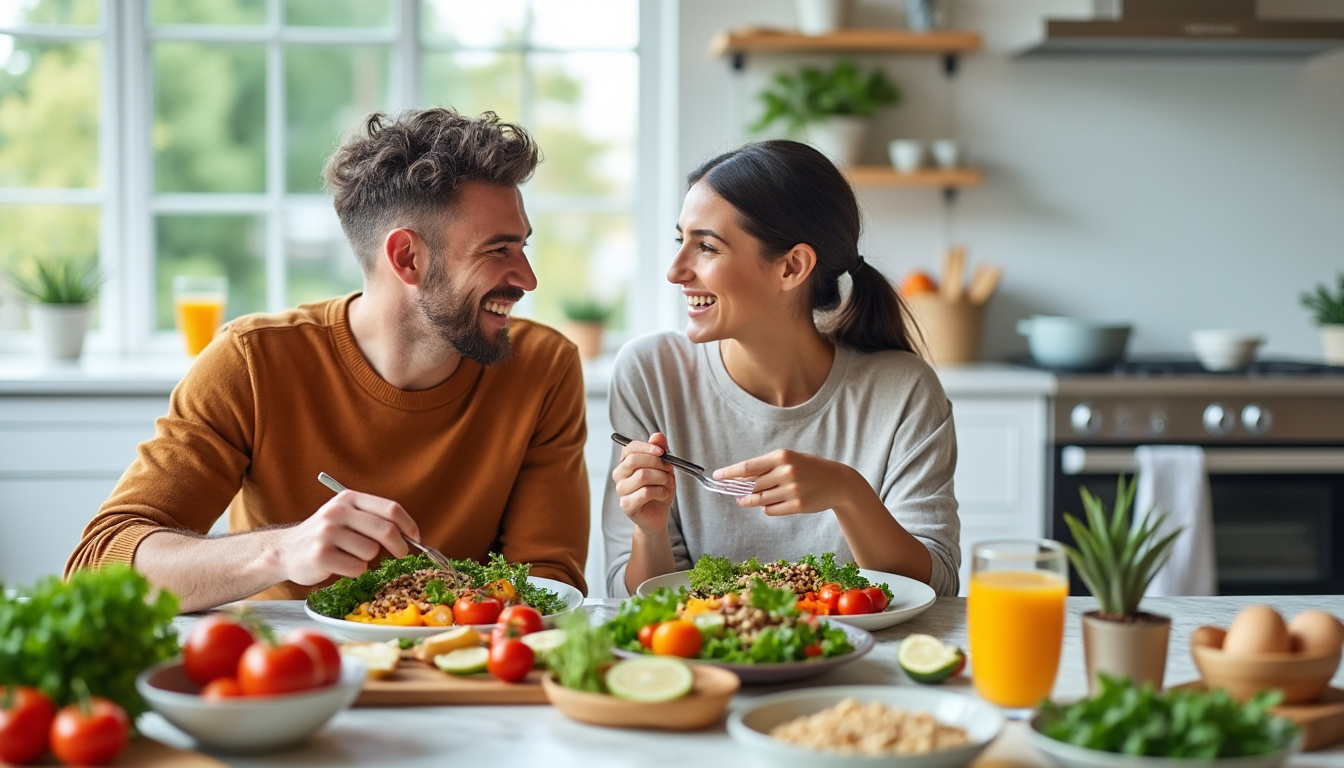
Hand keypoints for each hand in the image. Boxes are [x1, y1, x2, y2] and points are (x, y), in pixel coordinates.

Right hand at [277, 490, 418, 584]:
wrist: (285, 551)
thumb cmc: (326, 536)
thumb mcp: (347, 516)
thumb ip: (374, 519)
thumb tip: (411, 535)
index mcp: (348, 498)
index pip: (390, 508)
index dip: (408, 525)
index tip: (416, 538)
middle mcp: (337, 512)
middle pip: (385, 530)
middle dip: (400, 546)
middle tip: (401, 554)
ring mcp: (327, 533)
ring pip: (371, 552)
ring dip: (368, 559)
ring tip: (351, 556)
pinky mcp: (320, 556)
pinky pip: (357, 568)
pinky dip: (355, 571)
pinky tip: (341, 566)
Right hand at [611, 432, 676, 534]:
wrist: (659, 515)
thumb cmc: (659, 489)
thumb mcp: (664, 468)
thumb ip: (660, 451)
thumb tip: (657, 435)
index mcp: (626, 462)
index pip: (630, 447)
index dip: (647, 447)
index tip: (662, 452)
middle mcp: (619, 474)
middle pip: (634, 460)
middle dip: (656, 463)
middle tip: (667, 470)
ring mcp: (621, 490)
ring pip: (642, 476)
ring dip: (661, 478)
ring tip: (666, 484)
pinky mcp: (626, 504)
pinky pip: (646, 492)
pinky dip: (661, 492)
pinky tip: (663, 495)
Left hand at [715, 449, 866, 516]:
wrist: (838, 482)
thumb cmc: (810, 468)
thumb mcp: (790, 460)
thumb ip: (768, 468)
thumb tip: (741, 480)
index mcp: (782, 456)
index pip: (748, 467)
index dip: (729, 473)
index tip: (717, 476)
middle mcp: (786, 472)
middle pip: (752, 486)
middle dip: (740, 491)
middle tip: (734, 494)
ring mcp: (792, 490)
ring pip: (760, 500)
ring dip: (750, 502)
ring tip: (745, 501)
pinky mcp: (798, 505)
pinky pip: (772, 510)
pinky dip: (767, 508)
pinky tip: (770, 504)